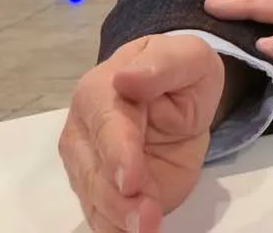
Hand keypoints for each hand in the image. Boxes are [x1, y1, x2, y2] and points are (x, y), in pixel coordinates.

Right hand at [59, 34, 224, 232]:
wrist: (181, 97)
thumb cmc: (181, 71)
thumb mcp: (188, 57)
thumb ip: (161, 66)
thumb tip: (125, 77)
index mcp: (99, 91)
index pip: (105, 125)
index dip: (117, 153)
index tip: (130, 180)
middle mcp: (84, 131)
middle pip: (93, 171)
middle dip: (116, 199)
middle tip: (146, 218)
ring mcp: (89, 165)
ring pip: (94, 198)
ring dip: (117, 219)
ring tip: (147, 227)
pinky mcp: (102, 192)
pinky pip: (102, 217)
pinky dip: (115, 229)